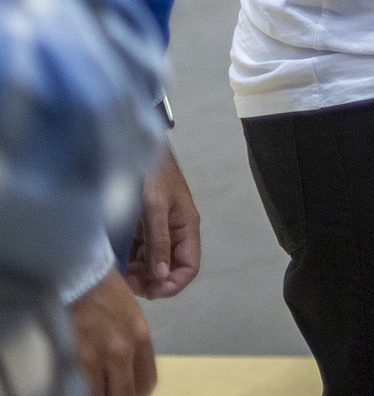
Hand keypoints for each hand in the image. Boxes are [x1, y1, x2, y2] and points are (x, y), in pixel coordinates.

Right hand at [69, 268, 155, 395]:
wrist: (79, 276)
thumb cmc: (104, 291)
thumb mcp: (130, 315)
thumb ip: (132, 342)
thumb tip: (127, 366)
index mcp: (141, 338)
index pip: (147, 381)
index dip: (138, 393)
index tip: (128, 392)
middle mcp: (126, 350)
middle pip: (128, 393)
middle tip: (110, 393)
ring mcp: (102, 356)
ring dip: (102, 395)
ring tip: (95, 390)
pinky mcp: (79, 359)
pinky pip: (85, 390)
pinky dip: (84, 392)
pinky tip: (80, 388)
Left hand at [127, 145, 198, 298]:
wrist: (134, 150)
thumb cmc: (152, 177)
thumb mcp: (155, 208)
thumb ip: (159, 242)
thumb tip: (162, 277)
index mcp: (186, 229)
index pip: (189, 267)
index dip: (173, 284)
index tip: (151, 292)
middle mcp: (174, 233)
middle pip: (170, 269)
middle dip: (153, 282)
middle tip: (128, 286)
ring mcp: (156, 231)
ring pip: (152, 264)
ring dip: (139, 275)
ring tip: (119, 277)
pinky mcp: (140, 228)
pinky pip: (138, 253)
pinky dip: (129, 263)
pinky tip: (115, 264)